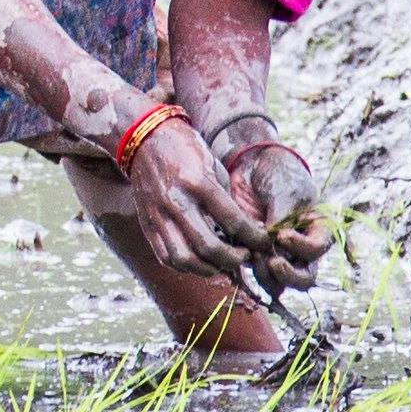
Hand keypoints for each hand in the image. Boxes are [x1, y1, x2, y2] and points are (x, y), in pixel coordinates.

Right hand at [126, 119, 270, 278]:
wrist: (145, 142)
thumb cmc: (187, 152)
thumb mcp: (213, 168)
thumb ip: (225, 202)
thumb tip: (243, 233)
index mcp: (198, 183)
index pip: (233, 221)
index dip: (254, 238)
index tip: (264, 244)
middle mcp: (177, 202)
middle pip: (208, 247)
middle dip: (232, 259)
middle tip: (244, 258)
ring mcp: (158, 217)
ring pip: (184, 259)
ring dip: (208, 269)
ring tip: (221, 265)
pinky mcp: (146, 226)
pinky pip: (166, 257)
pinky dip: (185, 266)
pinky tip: (199, 263)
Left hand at [227, 143, 331, 292]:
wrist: (252, 167)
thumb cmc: (278, 175)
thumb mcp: (287, 191)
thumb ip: (283, 218)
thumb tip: (272, 243)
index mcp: (317, 230)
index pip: (316, 251)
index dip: (301, 247)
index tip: (282, 234)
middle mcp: (299, 248)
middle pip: (302, 278)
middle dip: (286, 274)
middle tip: (270, 260)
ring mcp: (276, 253)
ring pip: (277, 283)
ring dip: (265, 274)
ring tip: (252, 254)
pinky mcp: (252, 254)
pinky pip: (252, 273)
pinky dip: (246, 269)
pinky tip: (239, 254)